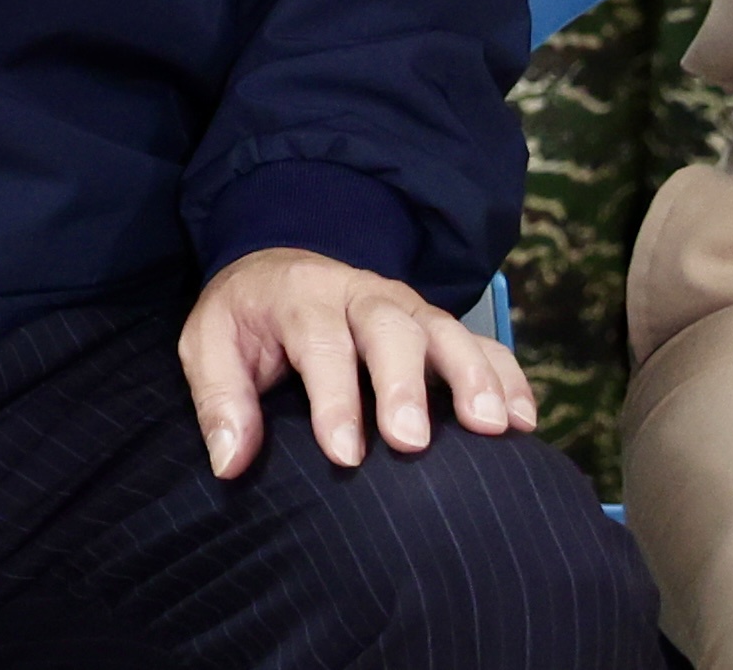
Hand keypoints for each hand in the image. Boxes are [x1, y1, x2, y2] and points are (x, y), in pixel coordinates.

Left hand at [179, 246, 531, 476]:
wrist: (281, 269)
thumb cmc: (247, 321)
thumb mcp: (209, 344)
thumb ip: (219, 398)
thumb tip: (231, 463)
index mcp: (300, 296)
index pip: (319, 343)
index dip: (333, 399)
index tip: (343, 454)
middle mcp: (361, 295)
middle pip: (390, 329)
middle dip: (403, 385)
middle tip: (410, 442)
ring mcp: (408, 307)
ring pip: (447, 331)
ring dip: (473, 378)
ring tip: (492, 428)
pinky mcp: (440, 326)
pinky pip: (484, 344)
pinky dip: (507, 377)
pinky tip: (523, 421)